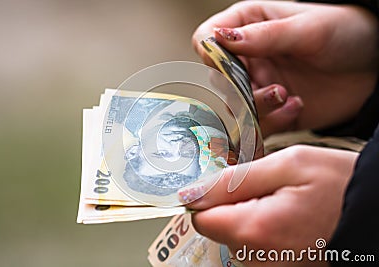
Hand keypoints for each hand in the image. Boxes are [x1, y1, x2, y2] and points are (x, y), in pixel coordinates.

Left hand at [178, 145, 358, 265]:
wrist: (376, 213)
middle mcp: (258, 259)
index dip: (208, 196)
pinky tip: (289, 216)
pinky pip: (255, 246)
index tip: (225, 182)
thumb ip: (233, 180)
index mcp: (255, 230)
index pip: (200, 218)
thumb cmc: (341, 185)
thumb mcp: (287, 164)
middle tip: (266, 186)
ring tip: (284, 201)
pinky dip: (265, 228)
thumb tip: (192, 191)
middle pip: (218, 227)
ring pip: (236, 236)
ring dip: (251, 214)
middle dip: (232, 203)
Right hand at [194, 1, 377, 135]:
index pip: (207, 38)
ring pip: (234, 107)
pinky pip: (257, 126)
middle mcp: (249, 58)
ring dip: (257, 108)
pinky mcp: (273, 111)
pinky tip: (296, 106)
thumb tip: (220, 38)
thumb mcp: (306, 29)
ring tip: (285, 96)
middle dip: (240, 89)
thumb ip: (263, 36)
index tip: (229, 62)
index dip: (211, 52)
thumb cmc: (346, 33)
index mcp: (250, 27)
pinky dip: (273, 122)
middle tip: (270, 86)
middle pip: (218, 79)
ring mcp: (259, 86)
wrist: (374, 67)